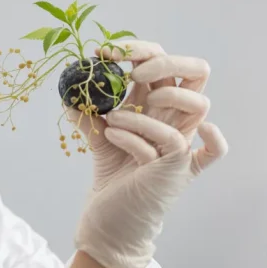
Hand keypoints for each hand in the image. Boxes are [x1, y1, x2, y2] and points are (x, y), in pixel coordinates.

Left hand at [66, 40, 227, 267]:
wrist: (110, 217)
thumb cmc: (114, 174)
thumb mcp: (97, 135)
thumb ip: (86, 111)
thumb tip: (68, 88)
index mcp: (159, 104)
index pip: (163, 61)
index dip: (139, 50)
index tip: (103, 54)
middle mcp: (176, 119)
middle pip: (198, 71)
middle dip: (165, 62)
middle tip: (130, 74)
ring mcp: (182, 143)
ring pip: (198, 106)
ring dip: (157, 104)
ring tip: (114, 119)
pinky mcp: (177, 169)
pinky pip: (186, 146)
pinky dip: (148, 136)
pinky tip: (118, 135)